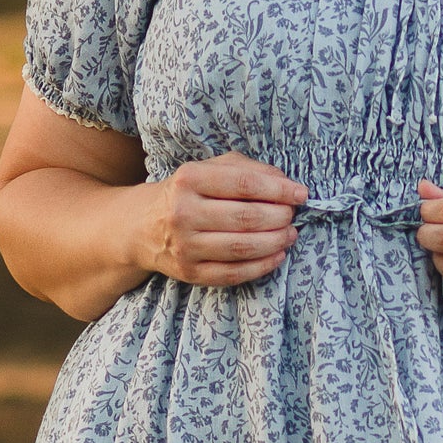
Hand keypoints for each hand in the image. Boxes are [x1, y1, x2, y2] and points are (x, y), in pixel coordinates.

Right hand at [138, 152, 306, 284]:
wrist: (141, 226)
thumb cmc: (186, 193)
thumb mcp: (209, 169)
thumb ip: (247, 169)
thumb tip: (286, 183)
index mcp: (189, 179)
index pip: (244, 184)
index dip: (279, 190)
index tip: (301, 194)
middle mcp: (183, 212)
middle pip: (247, 217)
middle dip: (280, 216)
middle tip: (292, 215)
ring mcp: (185, 245)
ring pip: (243, 247)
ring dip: (276, 241)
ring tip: (290, 234)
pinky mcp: (189, 272)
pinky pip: (234, 273)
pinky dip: (262, 266)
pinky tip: (277, 255)